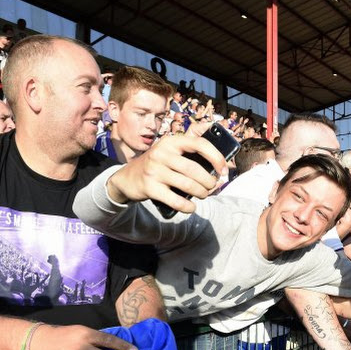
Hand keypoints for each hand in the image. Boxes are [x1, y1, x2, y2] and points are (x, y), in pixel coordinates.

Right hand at [106, 131, 226, 212]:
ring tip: (203, 195)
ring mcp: (154, 170)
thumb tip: (222, 167)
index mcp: (170, 141)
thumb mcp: (169, 153)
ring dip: (201, 193)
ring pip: (188, 185)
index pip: (199, 144)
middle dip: (209, 182)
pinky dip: (188, 207)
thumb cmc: (158, 166)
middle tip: (212, 187)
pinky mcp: (150, 187)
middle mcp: (161, 153)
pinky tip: (191, 207)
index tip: (224, 170)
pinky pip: (176, 200)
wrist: (126, 179)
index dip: (216, 157)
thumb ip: (191, 155)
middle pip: (195, 169)